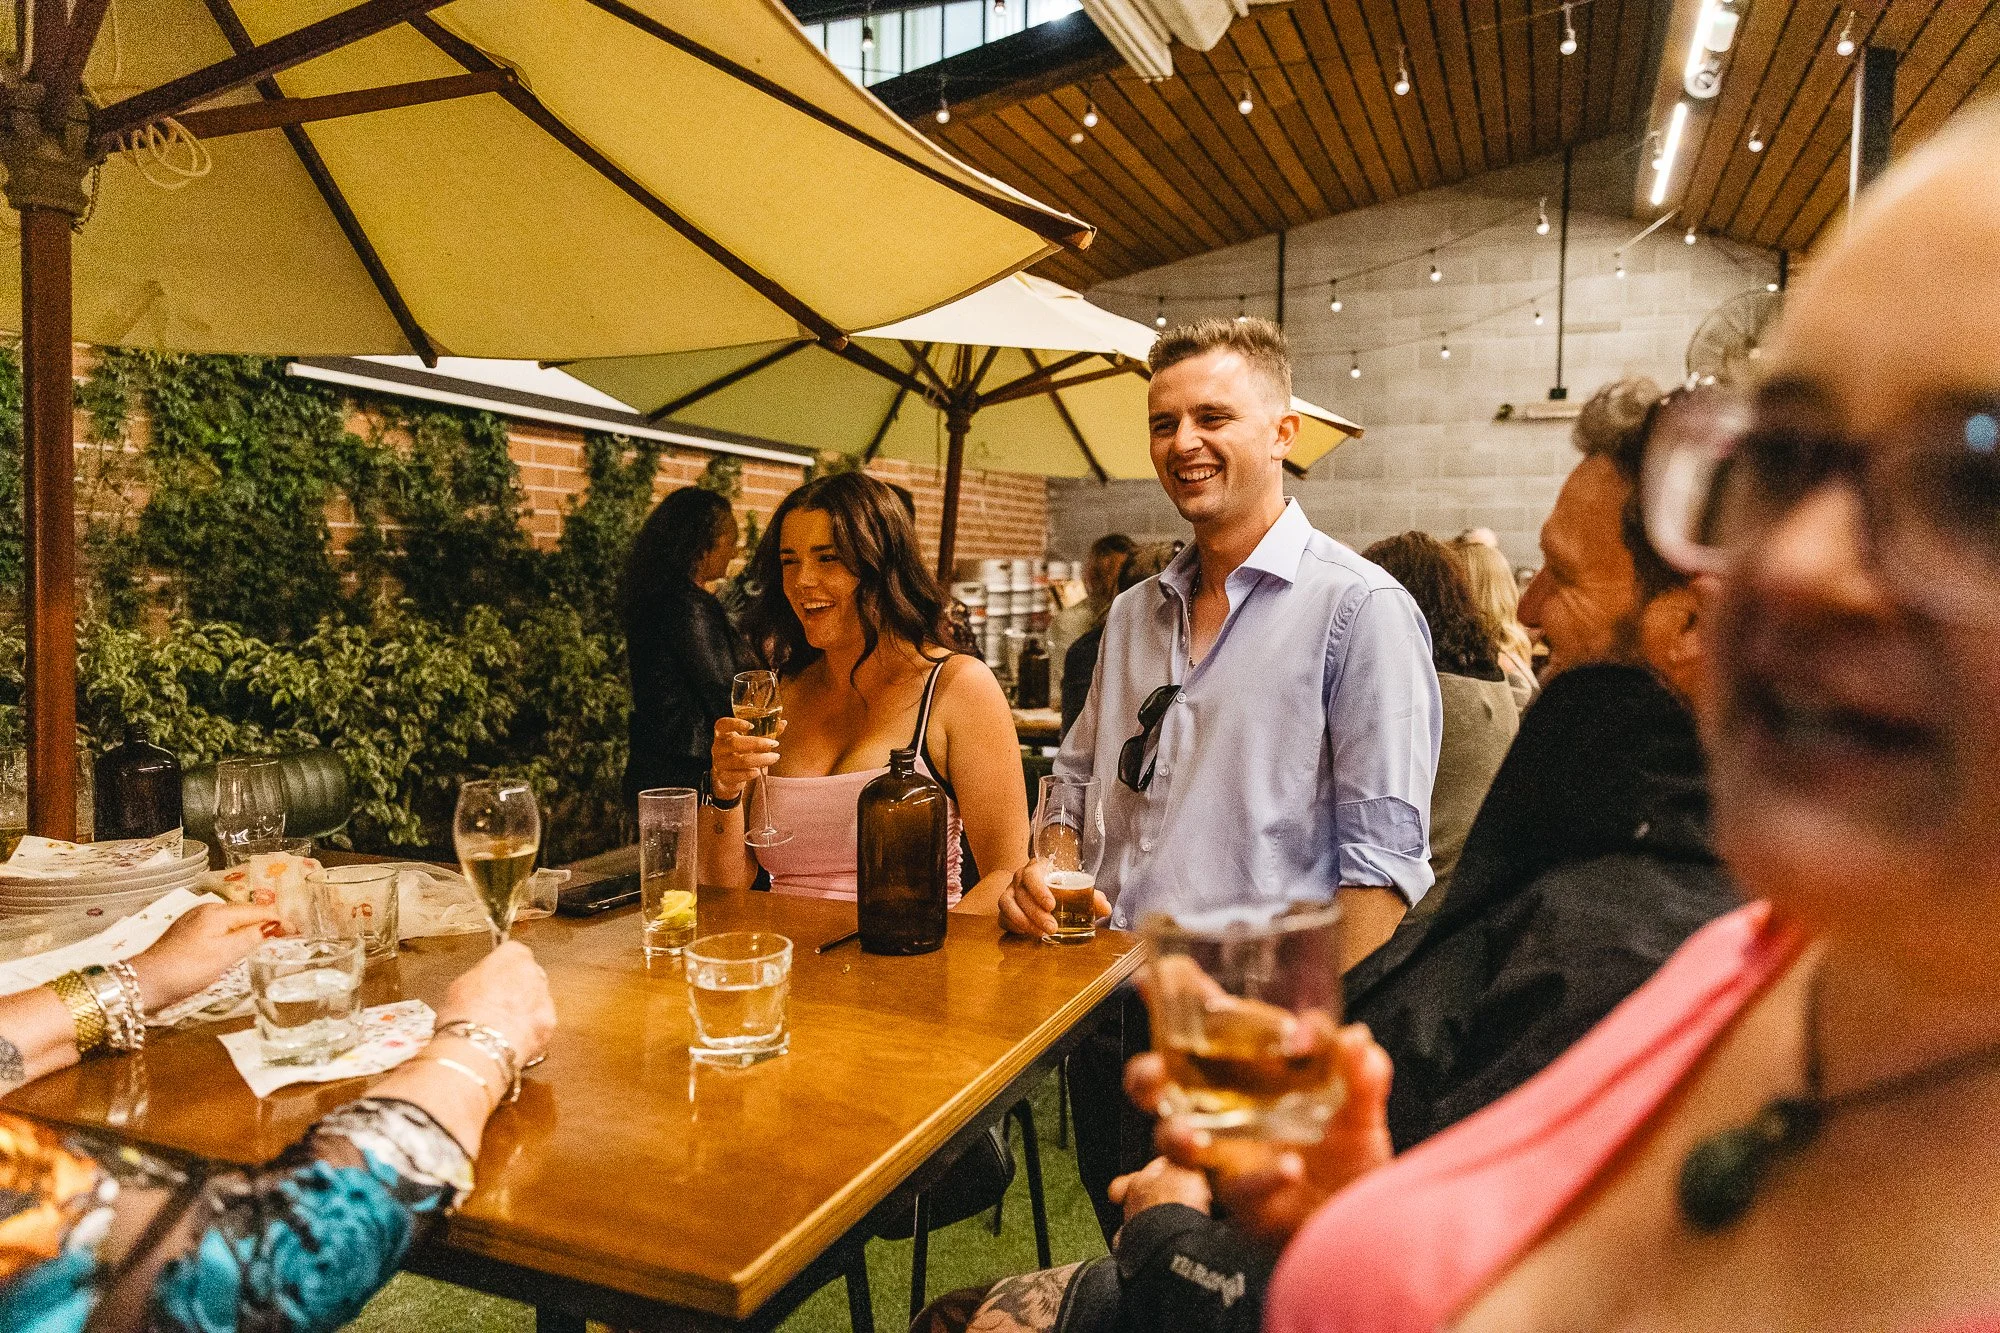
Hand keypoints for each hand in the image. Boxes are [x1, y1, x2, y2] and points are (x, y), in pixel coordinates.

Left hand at [128, 902, 280, 1009]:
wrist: (144, 983)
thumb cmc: (187, 969)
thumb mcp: (224, 955)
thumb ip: (252, 938)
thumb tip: (276, 926)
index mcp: (218, 912)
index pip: (260, 910)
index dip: (282, 921)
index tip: (301, 934)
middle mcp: (207, 910)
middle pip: (246, 913)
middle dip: (269, 923)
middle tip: (289, 939)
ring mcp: (195, 921)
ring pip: (233, 921)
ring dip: (252, 929)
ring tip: (270, 943)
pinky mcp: (187, 933)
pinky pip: (220, 929)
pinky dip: (235, 935)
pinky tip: (239, 947)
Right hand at [433, 940, 555, 1066]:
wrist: (476, 1047)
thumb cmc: (463, 1015)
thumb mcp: (460, 985)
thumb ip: (480, 977)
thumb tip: (481, 985)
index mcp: (512, 956)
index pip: (513, 952)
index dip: (502, 969)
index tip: (494, 978)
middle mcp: (533, 973)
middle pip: (528, 976)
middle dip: (516, 989)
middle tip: (497, 1005)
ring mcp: (544, 998)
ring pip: (537, 1001)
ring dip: (525, 1010)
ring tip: (502, 1026)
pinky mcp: (549, 1024)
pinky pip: (540, 1023)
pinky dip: (530, 1030)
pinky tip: (511, 1039)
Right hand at [710, 715, 782, 803]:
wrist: (728, 778)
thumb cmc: (740, 754)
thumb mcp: (750, 742)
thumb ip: (766, 732)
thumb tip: (783, 723)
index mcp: (723, 735)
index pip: (723, 725)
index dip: (735, 723)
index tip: (751, 725)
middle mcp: (718, 748)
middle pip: (734, 743)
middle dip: (757, 743)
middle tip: (774, 743)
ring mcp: (719, 763)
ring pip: (739, 760)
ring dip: (760, 759)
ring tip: (774, 757)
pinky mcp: (724, 777)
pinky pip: (736, 776)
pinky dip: (748, 774)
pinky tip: (758, 772)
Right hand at [997, 858, 1109, 936]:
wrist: (1040, 890)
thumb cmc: (1060, 888)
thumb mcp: (1076, 890)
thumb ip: (1092, 897)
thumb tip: (1106, 907)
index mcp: (1038, 868)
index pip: (1032, 875)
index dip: (1039, 890)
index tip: (1051, 905)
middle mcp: (1019, 878)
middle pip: (1021, 893)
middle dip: (1036, 913)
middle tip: (1052, 927)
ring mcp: (1009, 892)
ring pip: (1008, 905)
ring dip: (1024, 921)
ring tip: (1041, 933)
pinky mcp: (1004, 908)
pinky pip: (1003, 917)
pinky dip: (1014, 925)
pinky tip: (1027, 933)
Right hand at [1124, 1022, 1393, 1246]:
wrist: (1361, 1215)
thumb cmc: (1348, 1149)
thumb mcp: (1361, 1101)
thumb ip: (1362, 1071)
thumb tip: (1356, 1039)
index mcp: (1243, 1070)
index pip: (1200, 1027)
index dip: (1172, 1000)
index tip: (1150, 980)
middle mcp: (1221, 1109)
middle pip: (1159, 1085)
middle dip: (1145, 1075)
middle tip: (1155, 1069)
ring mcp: (1226, 1155)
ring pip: (1174, 1140)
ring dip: (1176, 1133)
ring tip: (1194, 1134)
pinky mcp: (1244, 1199)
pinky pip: (1241, 1191)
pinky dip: (1264, 1178)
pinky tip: (1289, 1168)